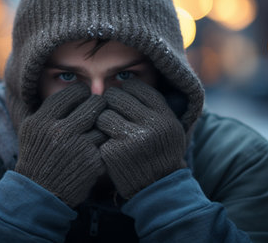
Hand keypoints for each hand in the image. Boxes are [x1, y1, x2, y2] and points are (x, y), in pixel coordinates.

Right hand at [15, 82, 106, 207]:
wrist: (40, 192)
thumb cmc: (37, 156)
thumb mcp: (32, 129)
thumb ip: (49, 109)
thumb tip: (75, 88)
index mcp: (43, 120)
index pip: (73, 93)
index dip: (82, 93)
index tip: (85, 97)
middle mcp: (60, 131)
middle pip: (94, 104)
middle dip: (99, 105)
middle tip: (99, 109)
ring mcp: (78, 147)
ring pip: (104, 123)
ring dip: (103, 125)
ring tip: (98, 128)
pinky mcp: (92, 161)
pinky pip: (107, 142)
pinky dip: (104, 143)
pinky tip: (98, 147)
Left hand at [96, 79, 185, 198]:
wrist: (157, 187)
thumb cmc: (161, 153)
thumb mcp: (169, 127)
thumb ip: (154, 106)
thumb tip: (129, 80)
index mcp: (164, 116)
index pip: (137, 87)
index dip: (125, 88)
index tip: (122, 95)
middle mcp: (150, 125)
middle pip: (116, 96)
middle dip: (110, 101)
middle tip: (110, 109)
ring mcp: (131, 139)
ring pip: (103, 114)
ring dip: (102, 121)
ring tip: (109, 130)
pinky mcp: (114, 153)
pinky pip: (98, 135)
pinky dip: (100, 141)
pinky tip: (108, 148)